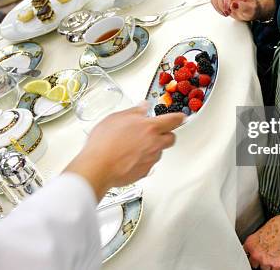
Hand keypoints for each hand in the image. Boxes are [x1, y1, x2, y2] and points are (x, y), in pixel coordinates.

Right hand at [65, 103, 183, 198]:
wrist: (98, 166)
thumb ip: (134, 112)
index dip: (179, 117)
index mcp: (150, 127)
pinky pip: (149, 164)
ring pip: (159, 151)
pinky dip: (143, 160)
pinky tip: (130, 157)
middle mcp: (154, 144)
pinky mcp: (144, 172)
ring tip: (136, 145)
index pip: (173, 120)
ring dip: (153, 147)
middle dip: (166, 134)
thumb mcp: (117, 118)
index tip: (181, 117)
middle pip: (171, 138)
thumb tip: (143, 107)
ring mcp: (150, 159)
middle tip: (156, 132)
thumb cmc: (104, 142)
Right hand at [210, 0, 274, 21]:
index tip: (228, 8)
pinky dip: (216, 7)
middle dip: (222, 4)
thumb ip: (245, 7)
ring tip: (226, 13)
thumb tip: (235, 4)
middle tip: (228, 13)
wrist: (248, 10)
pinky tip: (223, 11)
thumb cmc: (251, 8)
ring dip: (218, 6)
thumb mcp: (251, 10)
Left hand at [243, 214, 279, 269]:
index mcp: (251, 243)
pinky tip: (279, 260)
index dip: (251, 252)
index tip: (254, 253)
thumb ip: (257, 240)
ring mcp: (266, 261)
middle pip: (253, 263)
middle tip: (265, 254)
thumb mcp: (262, 229)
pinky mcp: (277, 265)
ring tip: (274, 255)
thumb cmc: (279, 225)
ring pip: (264, 268)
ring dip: (268, 263)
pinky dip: (277, 266)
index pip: (245, 253)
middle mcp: (256, 253)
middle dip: (259, 259)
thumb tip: (258, 243)